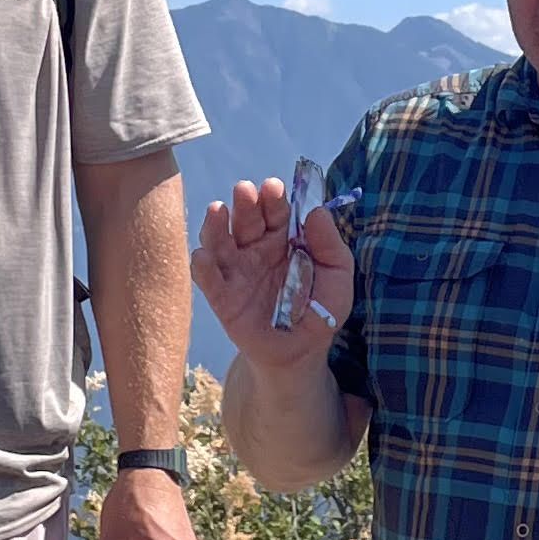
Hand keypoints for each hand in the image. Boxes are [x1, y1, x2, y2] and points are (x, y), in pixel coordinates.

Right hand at [191, 176, 351, 370]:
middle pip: (245, 220)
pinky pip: (207, 279)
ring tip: (217, 211)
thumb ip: (330, 243)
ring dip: (216, 225)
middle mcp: (255, 249)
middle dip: (244, 203)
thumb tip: (317, 210)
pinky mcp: (222, 298)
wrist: (302, 352)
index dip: (273, 198)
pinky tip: (203, 255)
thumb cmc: (320, 310)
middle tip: (245, 190)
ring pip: (219, 241)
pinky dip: (201, 266)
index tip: (273, 187)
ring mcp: (236, 272)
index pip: (275, 211)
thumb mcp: (337, 274)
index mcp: (283, 239)